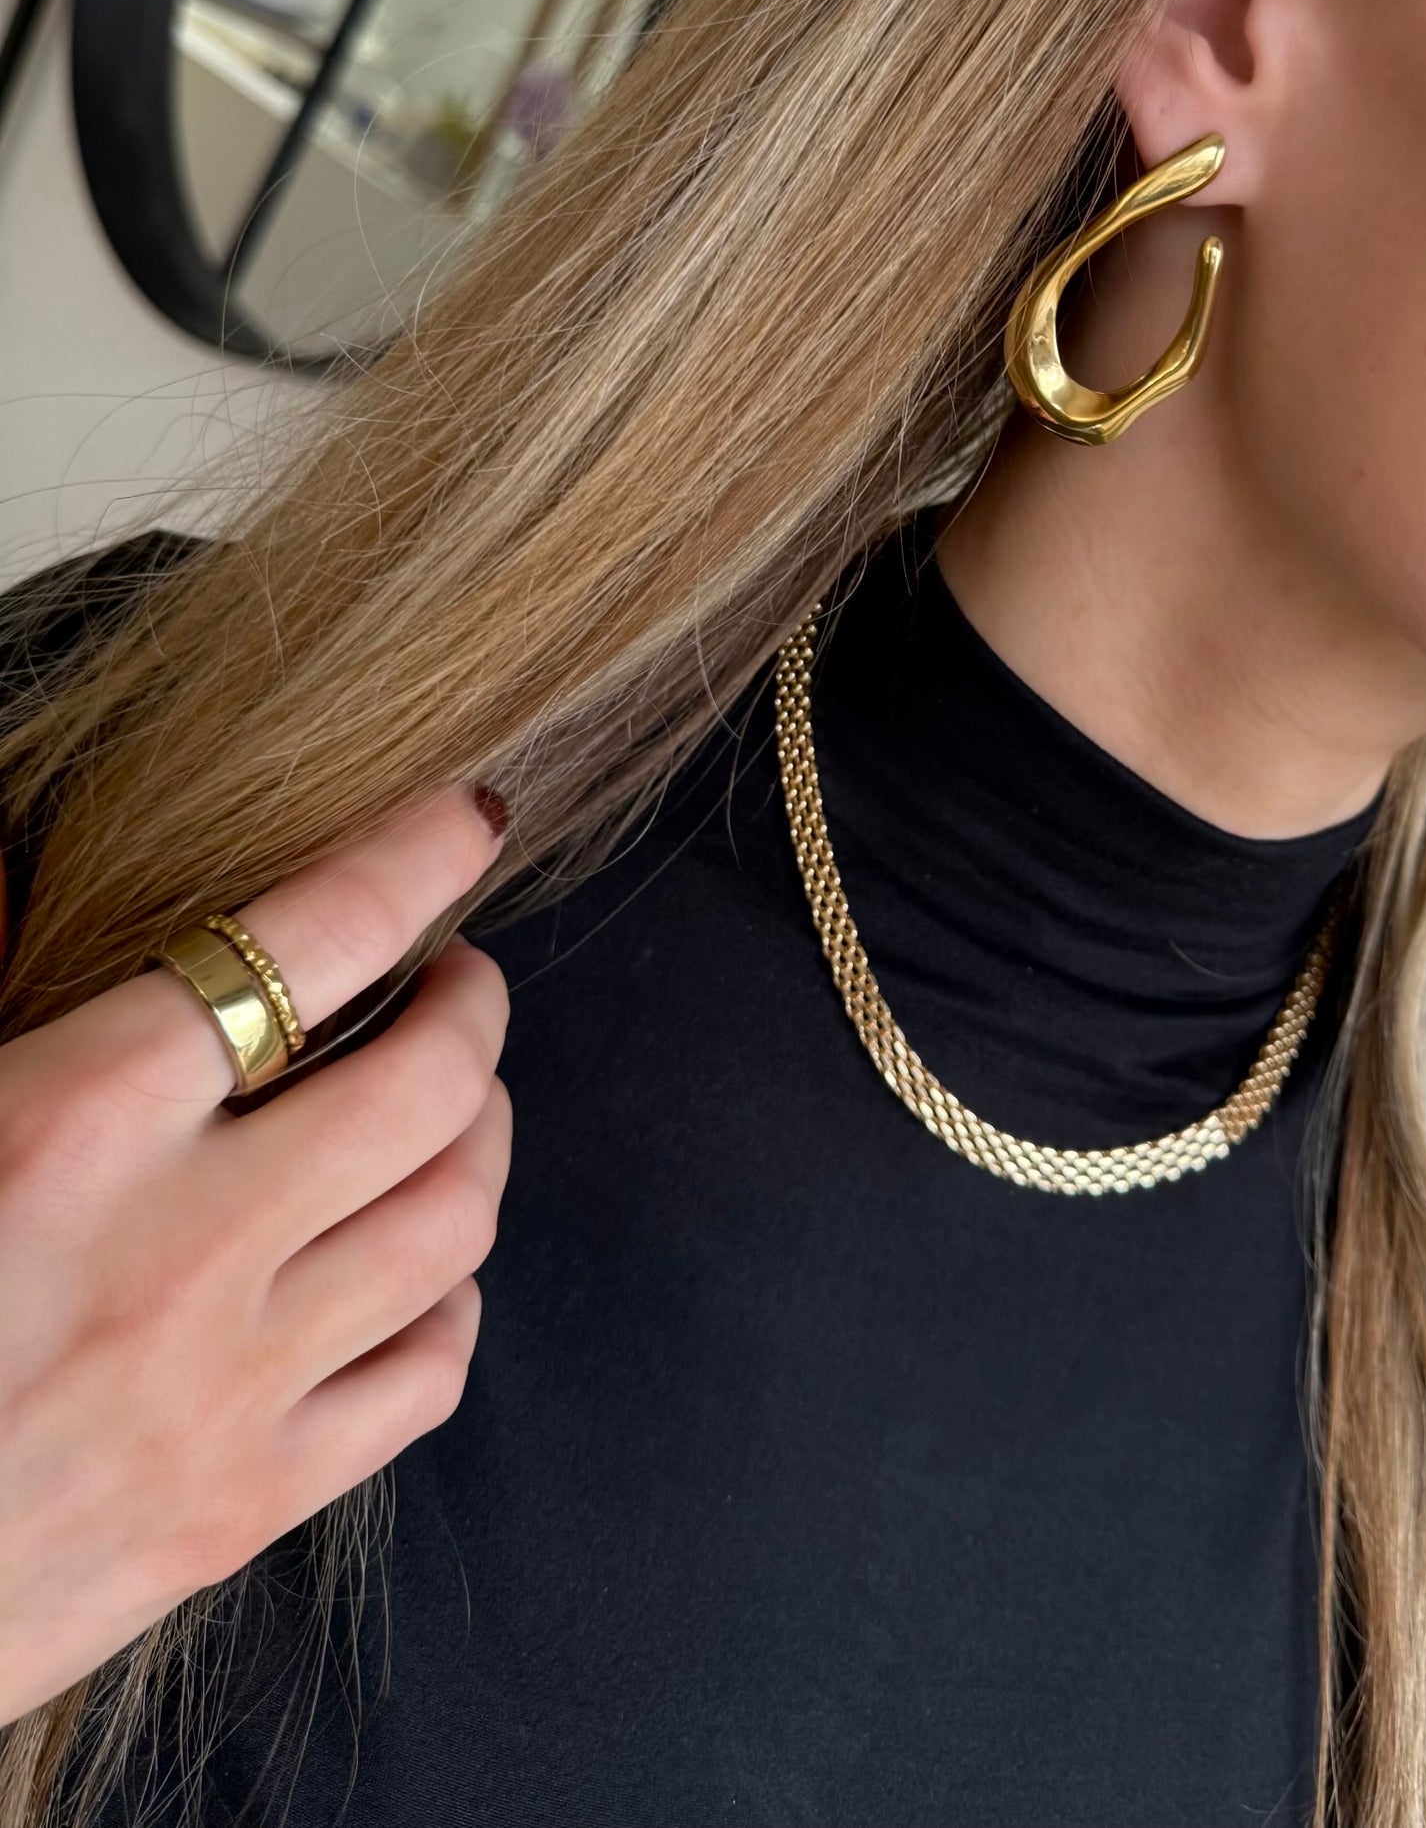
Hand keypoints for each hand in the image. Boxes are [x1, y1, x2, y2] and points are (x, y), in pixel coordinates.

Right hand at [0, 787, 509, 1724]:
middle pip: (430, 1084)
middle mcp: (181, 1245)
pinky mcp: (242, 1504)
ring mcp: (228, 1385)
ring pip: (454, 1222)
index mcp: (74, 1123)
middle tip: (463, 978)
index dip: (414, 860)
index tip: (466, 821)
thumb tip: (125, 952)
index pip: (310, 940)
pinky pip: (428, 1374)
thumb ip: (43, 1031)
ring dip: (482, 1138)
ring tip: (458, 1104)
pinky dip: (452, 1298)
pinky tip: (422, 1268)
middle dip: (475, 1007)